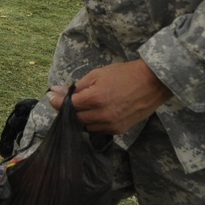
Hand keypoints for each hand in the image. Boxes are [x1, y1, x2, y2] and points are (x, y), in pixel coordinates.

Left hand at [48, 59, 172, 134]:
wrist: (153, 82)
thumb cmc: (124, 74)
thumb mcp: (98, 74)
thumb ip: (77, 86)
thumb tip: (56, 91)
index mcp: (95, 98)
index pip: (68, 105)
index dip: (57, 101)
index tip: (51, 97)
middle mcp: (102, 114)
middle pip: (75, 118)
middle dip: (67, 110)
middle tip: (65, 101)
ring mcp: (111, 124)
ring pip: (85, 126)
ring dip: (80, 118)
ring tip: (82, 107)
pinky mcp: (120, 130)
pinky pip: (99, 130)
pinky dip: (93, 123)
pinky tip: (94, 113)